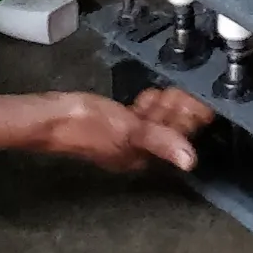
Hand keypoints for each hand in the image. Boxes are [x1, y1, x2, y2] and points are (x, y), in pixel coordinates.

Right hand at [25, 87, 213, 173]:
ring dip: (165, 106)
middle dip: (179, 112)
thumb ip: (161, 142)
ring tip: (172, 90)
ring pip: (154, 122)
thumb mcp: (129, 131)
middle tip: (187, 91)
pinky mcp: (113, 123)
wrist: (50, 118)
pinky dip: (148, 105)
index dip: (190, 121)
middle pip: (167, 131)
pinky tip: (150, 95)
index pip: (177, 141)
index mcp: (142, 157)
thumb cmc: (87, 125)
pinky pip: (139, 116)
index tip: (201, 102)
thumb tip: (191, 162)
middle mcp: (136, 151)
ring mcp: (124, 137)